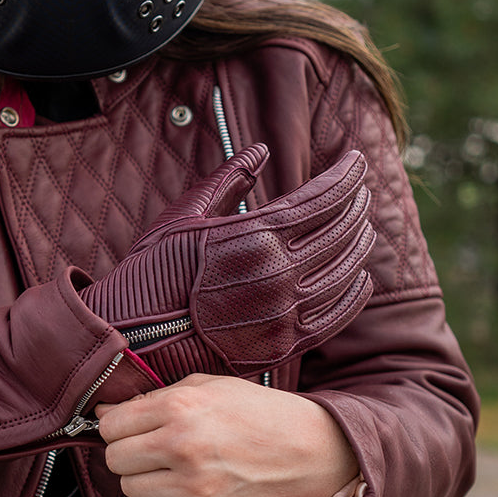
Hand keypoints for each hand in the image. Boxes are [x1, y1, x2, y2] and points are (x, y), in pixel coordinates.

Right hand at [80, 145, 374, 382]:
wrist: (135, 341)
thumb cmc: (152, 273)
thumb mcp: (185, 216)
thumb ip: (228, 180)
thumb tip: (260, 150)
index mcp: (256, 234)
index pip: (323, 196)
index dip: (346, 175)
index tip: (356, 162)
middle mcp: (278, 272)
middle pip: (341, 231)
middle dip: (356, 206)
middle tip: (361, 194)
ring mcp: (284, 312)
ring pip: (344, 271)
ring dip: (359, 246)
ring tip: (363, 230)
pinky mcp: (281, 345)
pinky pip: (335, 317)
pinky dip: (354, 295)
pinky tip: (361, 280)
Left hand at [95, 374, 359, 496]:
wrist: (308, 453)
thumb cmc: (255, 413)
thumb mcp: (206, 387)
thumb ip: (151, 399)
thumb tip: (102, 416)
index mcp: (180, 410)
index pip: (110, 427)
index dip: (119, 426)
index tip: (134, 427)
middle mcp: (182, 450)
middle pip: (115, 460)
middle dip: (128, 452)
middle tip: (154, 446)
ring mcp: (193, 491)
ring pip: (130, 489)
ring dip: (146, 478)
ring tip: (177, 466)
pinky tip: (192, 485)